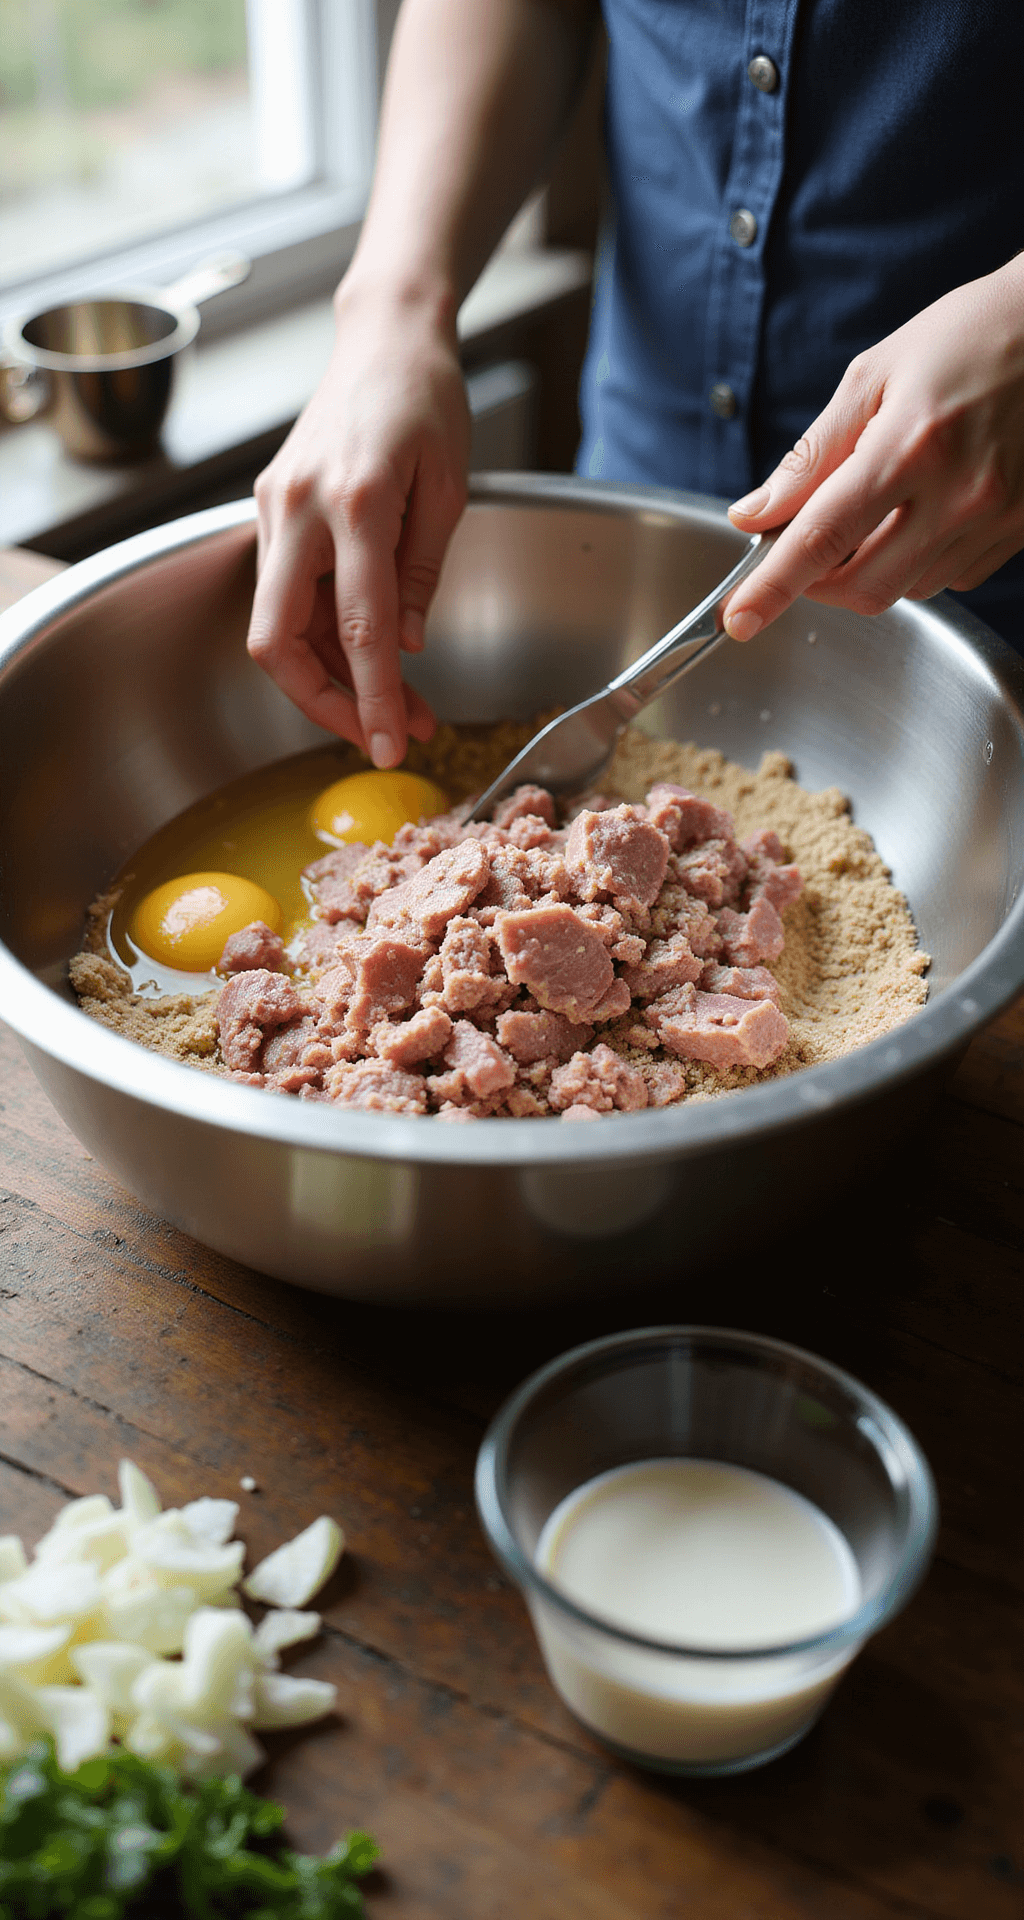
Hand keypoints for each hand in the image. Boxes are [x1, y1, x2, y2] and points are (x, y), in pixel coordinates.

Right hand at [246, 275, 470, 766]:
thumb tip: (405, 646)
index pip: (357, 628)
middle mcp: (300, 507)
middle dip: (325, 704)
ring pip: (277, 625)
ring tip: (398, 703)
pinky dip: (320, 635)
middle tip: (381, 736)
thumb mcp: (450, 489)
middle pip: (279, 641)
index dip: (372, 697)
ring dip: (330, 676)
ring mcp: (275, 506)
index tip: (389, 743)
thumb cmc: (427, 399)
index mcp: (357, 501)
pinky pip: (284, 593)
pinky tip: (368, 656)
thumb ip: (421, 573)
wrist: (384, 337)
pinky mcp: (270, 507)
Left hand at [723, 256, 1023, 639]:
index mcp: (911, 447)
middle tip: (806, 548)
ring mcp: (996, 519)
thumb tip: (755, 514)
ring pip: (907, 590)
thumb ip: (811, 456)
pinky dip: (917, 562)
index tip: (737, 619)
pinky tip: (922, 513)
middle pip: (863, 588)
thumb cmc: (967, 337)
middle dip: (819, 583)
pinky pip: (950, 577)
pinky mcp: (1020, 532)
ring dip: (869, 571)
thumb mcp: (874, 377)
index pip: (822, 539)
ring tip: (875, 512)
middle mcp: (959, 494)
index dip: (772, 587)